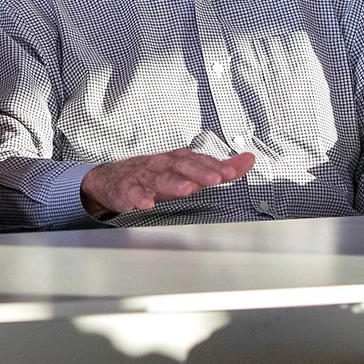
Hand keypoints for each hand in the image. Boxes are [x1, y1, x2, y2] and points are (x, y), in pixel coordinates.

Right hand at [80, 148, 255, 216]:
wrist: (115, 179)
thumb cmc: (157, 175)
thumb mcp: (189, 171)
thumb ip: (218, 168)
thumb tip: (248, 160)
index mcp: (179, 160)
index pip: (201, 160)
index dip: (217, 165)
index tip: (234, 171)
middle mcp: (163, 164)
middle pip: (183, 166)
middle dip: (200, 172)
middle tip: (215, 178)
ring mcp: (145, 176)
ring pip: (160, 178)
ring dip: (174, 183)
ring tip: (186, 189)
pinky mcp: (128, 188)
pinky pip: (134, 192)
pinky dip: (140, 197)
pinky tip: (147, 203)